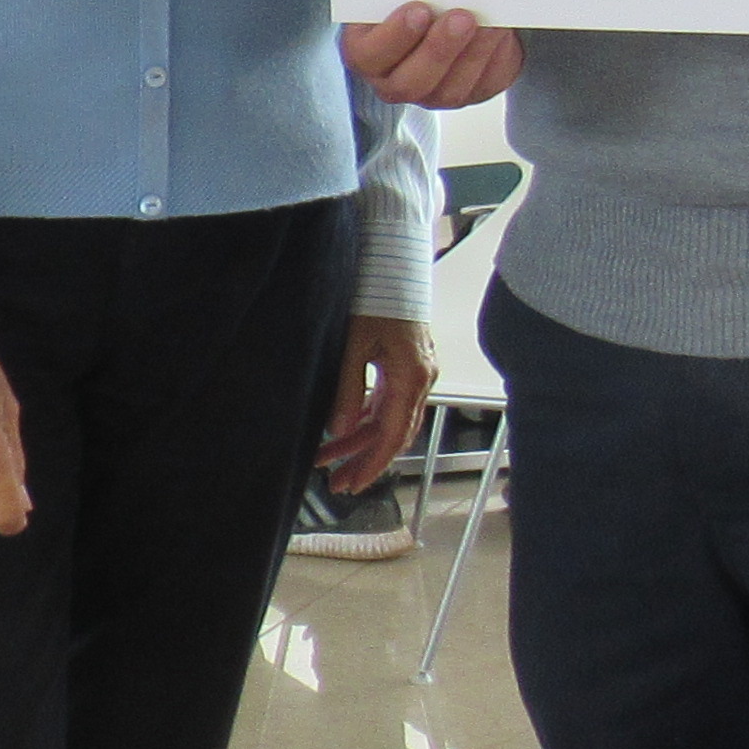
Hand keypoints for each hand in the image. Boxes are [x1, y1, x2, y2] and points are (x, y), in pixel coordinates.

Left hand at [319, 313, 433, 491]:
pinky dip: (366, 417)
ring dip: (360, 439)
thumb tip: (341, 429)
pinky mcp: (405, 365)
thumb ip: (349, 389)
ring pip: (388, 419)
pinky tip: (344, 429)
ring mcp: (415, 373)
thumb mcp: (355, 344)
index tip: (354, 483)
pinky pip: (387, 402)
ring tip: (329, 458)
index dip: (373, 463)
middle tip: (337, 482)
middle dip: (363, 459)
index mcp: (412, 377)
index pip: (393, 435)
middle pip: (392, 433)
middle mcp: (420, 380)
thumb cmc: (376, 296)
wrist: (392, 266)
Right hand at [341, 6, 522, 107]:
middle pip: (410, 82)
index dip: (393, 35)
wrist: (446, 9)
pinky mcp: (471, 93)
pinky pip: (484, 85)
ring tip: (490, 23)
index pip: (369, 55)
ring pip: (451, 89)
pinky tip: (502, 34)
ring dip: (474, 54)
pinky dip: (496, 59)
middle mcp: (395, 81)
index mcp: (367, 52)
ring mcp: (434, 93)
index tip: (418, 9)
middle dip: (438, 49)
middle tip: (461, 17)